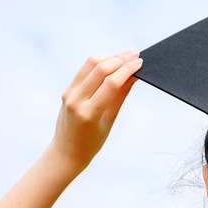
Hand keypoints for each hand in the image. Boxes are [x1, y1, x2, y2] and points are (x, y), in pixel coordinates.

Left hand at [0, 51, 142, 207]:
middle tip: (135, 55)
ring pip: (90, 64)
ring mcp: (69, 93)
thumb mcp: (110, 120)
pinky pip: (84, 70)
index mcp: (89, 113)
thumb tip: (133, 75)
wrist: (67, 152)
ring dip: (109, 57)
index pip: (110, 83)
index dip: (127, 69)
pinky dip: (99, 63)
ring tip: (126, 56)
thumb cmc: (92, 142)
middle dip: (119, 59)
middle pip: (99, 69)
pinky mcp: (67, 90)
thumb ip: (120, 95)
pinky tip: (112, 62)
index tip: (140, 63)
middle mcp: (76, 100)